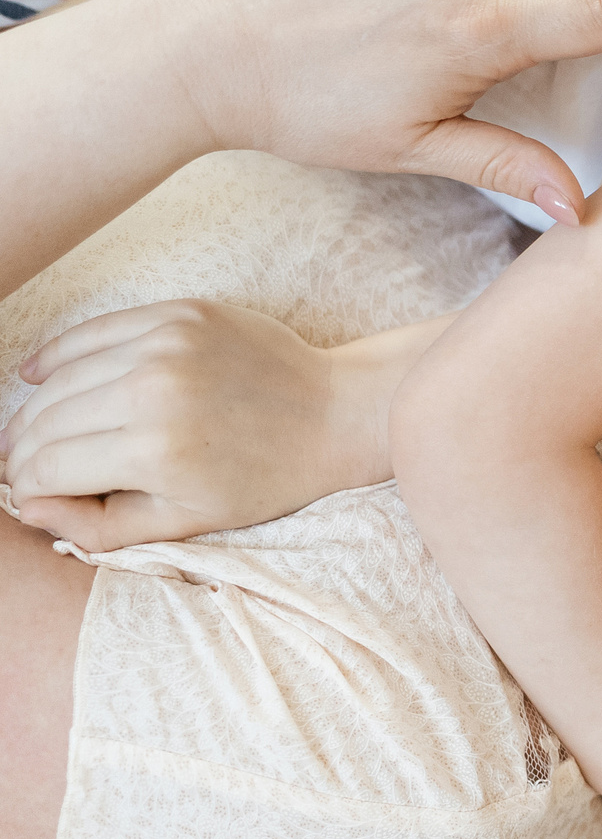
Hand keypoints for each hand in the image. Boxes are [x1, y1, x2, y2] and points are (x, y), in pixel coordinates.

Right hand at [3, 301, 380, 550]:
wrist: (333, 414)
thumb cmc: (266, 477)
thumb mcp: (188, 520)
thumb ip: (101, 526)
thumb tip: (30, 507)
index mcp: (153, 451)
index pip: (47, 467)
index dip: (26, 486)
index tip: (30, 493)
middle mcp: (151, 391)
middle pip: (45, 421)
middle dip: (22, 450)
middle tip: (18, 464)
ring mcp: (164, 344)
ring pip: (61, 378)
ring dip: (36, 408)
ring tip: (29, 430)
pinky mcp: (177, 313)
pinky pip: (93, 332)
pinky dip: (57, 356)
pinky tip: (38, 376)